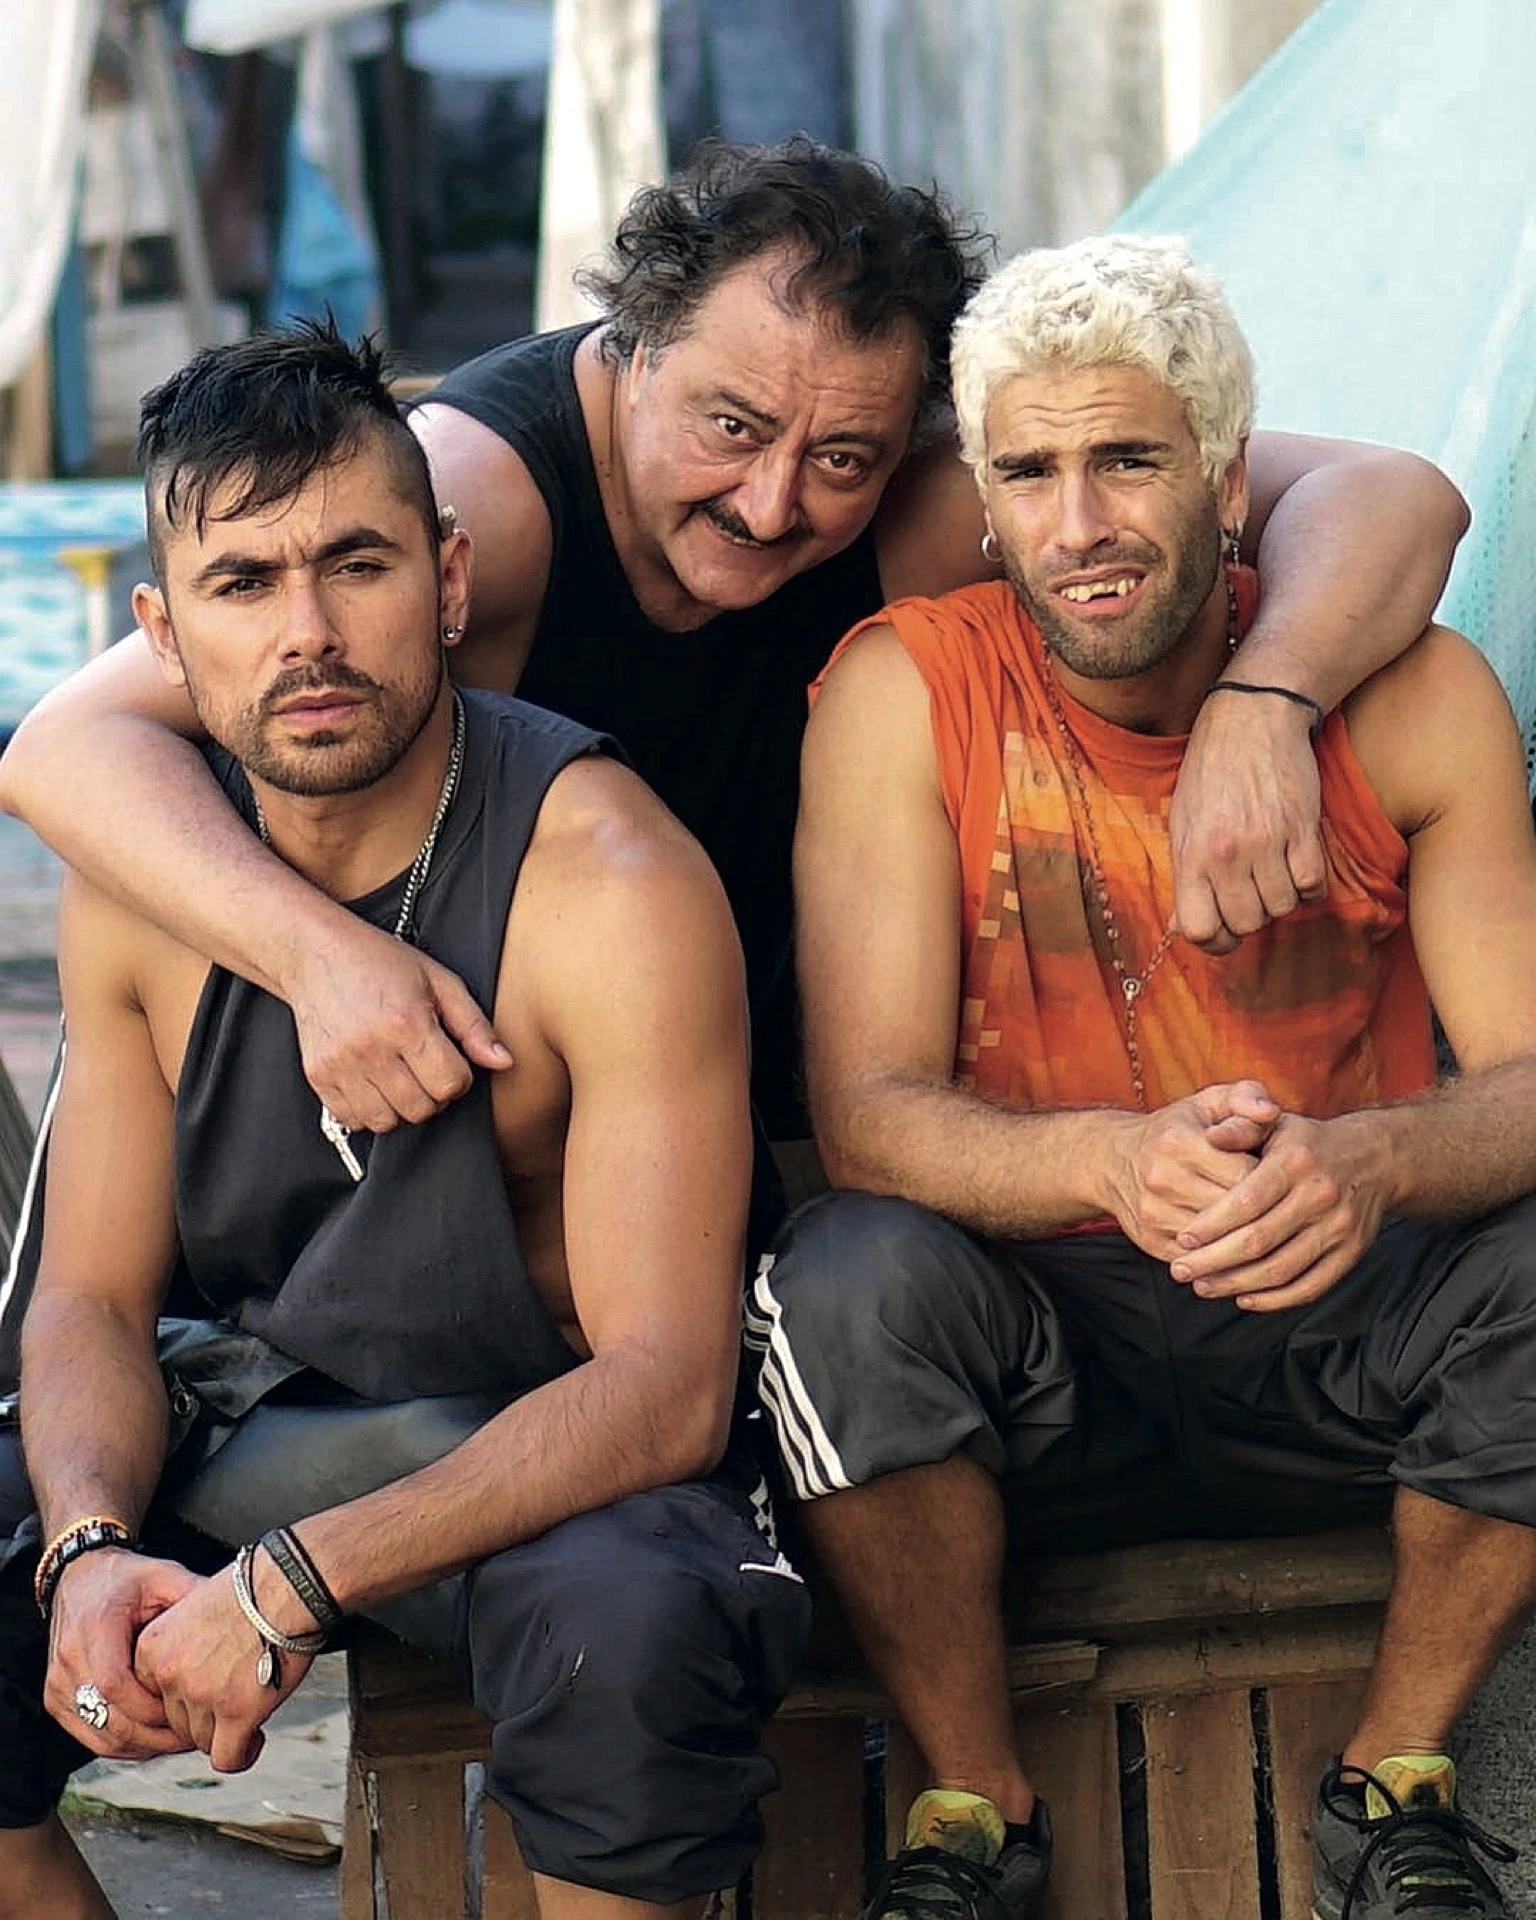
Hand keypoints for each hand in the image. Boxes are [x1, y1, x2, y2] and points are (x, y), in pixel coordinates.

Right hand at [44, 1548, 200, 1759]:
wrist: (81, 1577)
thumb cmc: (126, 1579)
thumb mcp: (164, 1577)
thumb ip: (194, 1597)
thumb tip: (240, 1613)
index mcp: (95, 1628)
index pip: (116, 1685)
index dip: (152, 1708)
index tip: (188, 1711)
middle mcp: (69, 1660)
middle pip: (109, 1719)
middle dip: (155, 1735)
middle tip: (195, 1735)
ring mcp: (57, 1684)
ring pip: (100, 1736)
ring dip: (142, 1745)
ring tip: (180, 1739)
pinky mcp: (55, 1700)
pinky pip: (90, 1736)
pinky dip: (124, 1743)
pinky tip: (154, 1737)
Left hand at [133, 1566, 311, 1773]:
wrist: (289, 1582)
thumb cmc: (256, 1586)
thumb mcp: (197, 1607)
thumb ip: (185, 1645)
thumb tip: (198, 1671)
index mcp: (154, 1647)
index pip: (156, 1696)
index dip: (186, 1695)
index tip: (211, 1687)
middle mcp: (170, 1674)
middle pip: (178, 1721)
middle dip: (208, 1714)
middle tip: (237, 1695)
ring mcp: (202, 1696)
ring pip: (202, 1741)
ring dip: (227, 1731)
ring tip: (253, 1709)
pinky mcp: (236, 1713)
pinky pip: (227, 1757)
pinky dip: (242, 1755)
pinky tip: (255, 1738)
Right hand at [287, 916, 512, 1132]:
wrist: (314, 954)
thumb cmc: (381, 963)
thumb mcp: (439, 981)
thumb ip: (474, 1025)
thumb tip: (505, 1062)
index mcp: (406, 1023)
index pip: (451, 1084)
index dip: (460, 1076)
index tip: (450, 1059)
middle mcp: (371, 1048)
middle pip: (422, 1108)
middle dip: (434, 1094)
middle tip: (426, 1068)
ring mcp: (340, 1065)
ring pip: (388, 1122)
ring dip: (402, 1107)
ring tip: (401, 1076)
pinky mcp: (318, 1076)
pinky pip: (352, 1120)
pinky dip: (369, 1111)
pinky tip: (374, 1082)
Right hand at [1103, 1081, 1280, 1259]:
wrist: (1113, 1160)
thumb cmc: (1175, 1129)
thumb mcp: (1209, 1102)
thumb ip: (1246, 1097)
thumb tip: (1271, 1111)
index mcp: (1179, 1141)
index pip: (1247, 1174)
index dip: (1270, 1177)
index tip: (1276, 1175)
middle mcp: (1162, 1179)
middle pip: (1235, 1211)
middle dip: (1263, 1211)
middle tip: (1277, 1204)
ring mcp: (1154, 1214)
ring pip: (1221, 1240)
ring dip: (1245, 1237)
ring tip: (1262, 1225)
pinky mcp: (1153, 1242)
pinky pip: (1203, 1259)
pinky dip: (1224, 1256)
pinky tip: (1237, 1244)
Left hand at [1167, 1111, 1384, 1310]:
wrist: (1375, 1158)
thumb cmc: (1308, 1142)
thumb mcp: (1274, 1123)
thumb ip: (1239, 1127)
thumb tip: (1210, 1136)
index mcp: (1296, 1162)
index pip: (1246, 1202)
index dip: (1211, 1224)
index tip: (1182, 1238)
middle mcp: (1320, 1196)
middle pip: (1259, 1241)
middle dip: (1213, 1261)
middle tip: (1181, 1271)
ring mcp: (1339, 1229)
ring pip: (1281, 1269)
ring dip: (1237, 1284)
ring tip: (1204, 1286)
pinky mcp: (1352, 1253)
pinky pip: (1310, 1287)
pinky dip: (1275, 1300)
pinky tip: (1245, 1299)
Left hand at [1169, 689, 1325, 952]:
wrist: (1251, 718)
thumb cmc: (1210, 771)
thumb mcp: (1182, 822)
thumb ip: (1185, 876)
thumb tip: (1183, 928)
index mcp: (1191, 854)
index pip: (1200, 930)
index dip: (1213, 939)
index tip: (1221, 928)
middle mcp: (1228, 854)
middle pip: (1246, 924)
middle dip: (1249, 918)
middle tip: (1250, 894)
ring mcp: (1268, 843)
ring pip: (1282, 909)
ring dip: (1280, 900)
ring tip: (1272, 874)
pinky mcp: (1303, 829)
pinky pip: (1312, 885)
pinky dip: (1308, 886)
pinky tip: (1297, 866)